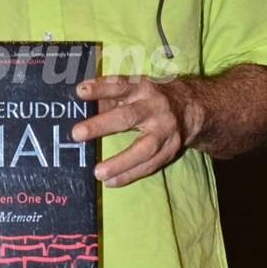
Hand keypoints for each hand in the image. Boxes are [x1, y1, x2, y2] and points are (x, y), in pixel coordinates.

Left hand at [72, 74, 202, 186]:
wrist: (189, 108)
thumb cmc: (148, 97)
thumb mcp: (132, 89)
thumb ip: (108, 98)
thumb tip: (78, 107)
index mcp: (141, 87)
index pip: (119, 85)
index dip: (100, 88)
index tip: (79, 91)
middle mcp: (154, 108)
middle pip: (128, 117)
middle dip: (101, 125)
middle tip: (77, 134)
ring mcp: (164, 131)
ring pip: (143, 148)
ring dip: (119, 162)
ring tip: (98, 172)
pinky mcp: (170, 150)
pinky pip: (149, 165)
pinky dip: (129, 175)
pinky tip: (111, 181)